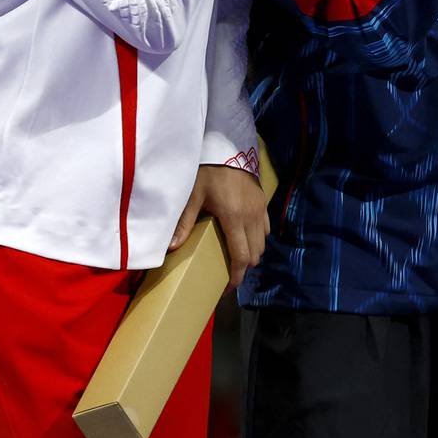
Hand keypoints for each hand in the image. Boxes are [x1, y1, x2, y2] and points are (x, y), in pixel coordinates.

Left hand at [170, 163, 269, 289]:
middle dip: (243, 268)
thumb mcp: (193, 197)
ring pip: (262, 244)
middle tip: (226, 273)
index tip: (226, 289)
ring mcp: (260, 210)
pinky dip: (257, 240)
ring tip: (234, 257)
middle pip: (255, 255)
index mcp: (234, 218)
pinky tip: (244, 238)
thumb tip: (172, 249)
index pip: (241, 257)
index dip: (236, 277)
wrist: (229, 149)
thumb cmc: (208, 173)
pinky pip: (265, 230)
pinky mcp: (263, 203)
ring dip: (251, 254)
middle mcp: (252, 217)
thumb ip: (185, 223)